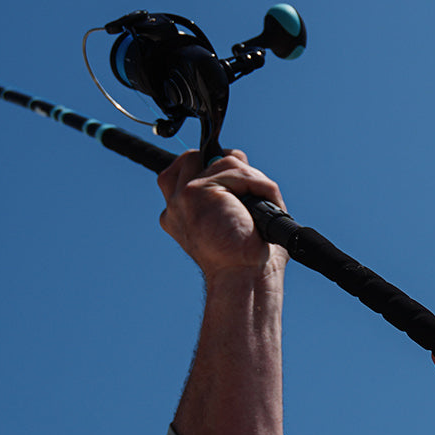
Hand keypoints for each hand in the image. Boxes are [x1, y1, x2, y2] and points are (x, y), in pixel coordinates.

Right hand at [157, 150, 288, 278]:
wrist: (245, 277)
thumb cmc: (249, 257)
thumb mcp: (237, 216)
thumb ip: (232, 186)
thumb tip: (235, 156)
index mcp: (181, 213)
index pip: (185, 169)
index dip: (213, 169)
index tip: (238, 186)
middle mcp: (175, 205)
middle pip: (195, 157)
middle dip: (229, 166)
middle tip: (247, 193)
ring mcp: (182, 197)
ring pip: (224, 161)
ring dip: (252, 180)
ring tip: (258, 210)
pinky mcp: (194, 192)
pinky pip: (236, 169)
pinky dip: (257, 185)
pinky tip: (258, 210)